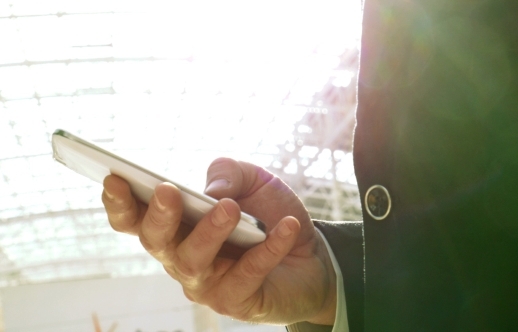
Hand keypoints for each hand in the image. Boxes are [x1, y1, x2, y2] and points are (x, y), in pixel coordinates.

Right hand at [101, 158, 336, 324]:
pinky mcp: (236, 302)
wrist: (312, 255)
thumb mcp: (253, 180)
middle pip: (157, 241)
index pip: (137, 219)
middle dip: (159, 216)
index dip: (120, 203)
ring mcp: (206, 284)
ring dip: (209, 232)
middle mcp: (182, 257)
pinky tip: (284, 226)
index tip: (113, 178)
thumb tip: (211, 190)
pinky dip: (267, 249)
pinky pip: (247, 274)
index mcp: (177, 226)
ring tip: (229, 208)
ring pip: (194, 261)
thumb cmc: (270, 214)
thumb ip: (228, 173)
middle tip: (168, 191)